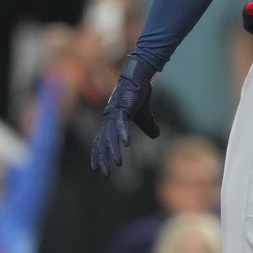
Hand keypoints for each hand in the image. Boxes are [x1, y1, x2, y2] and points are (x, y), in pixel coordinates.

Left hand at [89, 57, 159, 175]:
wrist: (140, 79)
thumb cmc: (140, 95)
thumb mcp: (145, 116)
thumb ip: (149, 127)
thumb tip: (156, 136)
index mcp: (111, 122)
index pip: (101, 142)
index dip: (98, 155)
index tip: (96, 169)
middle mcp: (109, 120)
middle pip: (102, 142)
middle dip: (102, 158)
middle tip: (104, 173)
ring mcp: (114, 114)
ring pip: (110, 136)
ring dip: (112, 150)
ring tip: (117, 163)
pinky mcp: (122, 108)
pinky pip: (121, 124)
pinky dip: (123, 134)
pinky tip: (126, 144)